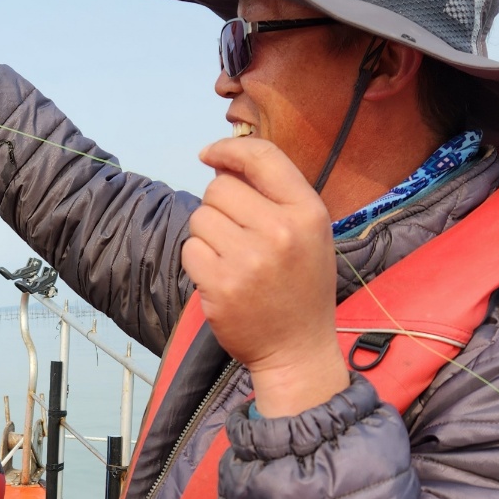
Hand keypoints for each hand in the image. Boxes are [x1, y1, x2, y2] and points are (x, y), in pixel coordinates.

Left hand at [183, 137, 348, 417]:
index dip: (229, 149)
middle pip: (220, 188)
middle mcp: (281, 231)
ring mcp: (250, 259)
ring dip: (207, 235)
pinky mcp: (221, 285)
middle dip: (219, 207)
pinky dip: (199, 262)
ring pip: (200, 218)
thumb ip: (273, 193)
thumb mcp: (307, 232)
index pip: (262, 157)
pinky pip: (190, 250)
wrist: (297, 350)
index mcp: (308, 212)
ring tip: (233, 260)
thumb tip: (218, 160)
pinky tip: (222, 279)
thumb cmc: (299, 286)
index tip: (209, 154)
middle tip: (238, 237)